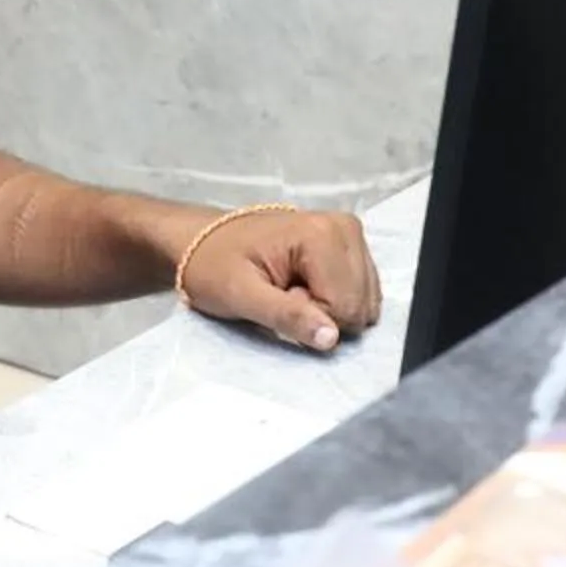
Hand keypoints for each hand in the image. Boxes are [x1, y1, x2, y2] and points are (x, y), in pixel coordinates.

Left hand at [176, 207, 381, 350]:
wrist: (201, 241)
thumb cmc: (213, 266)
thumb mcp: (240, 296)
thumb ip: (286, 316)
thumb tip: (332, 338)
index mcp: (321, 234)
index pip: (345, 307)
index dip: (310, 317)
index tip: (277, 298)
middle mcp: (344, 228)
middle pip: (360, 305)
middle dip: (322, 314)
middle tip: (283, 295)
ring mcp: (349, 234)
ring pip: (364, 303)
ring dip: (327, 309)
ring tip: (290, 290)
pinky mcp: (349, 246)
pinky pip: (360, 293)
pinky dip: (333, 300)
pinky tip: (303, 286)